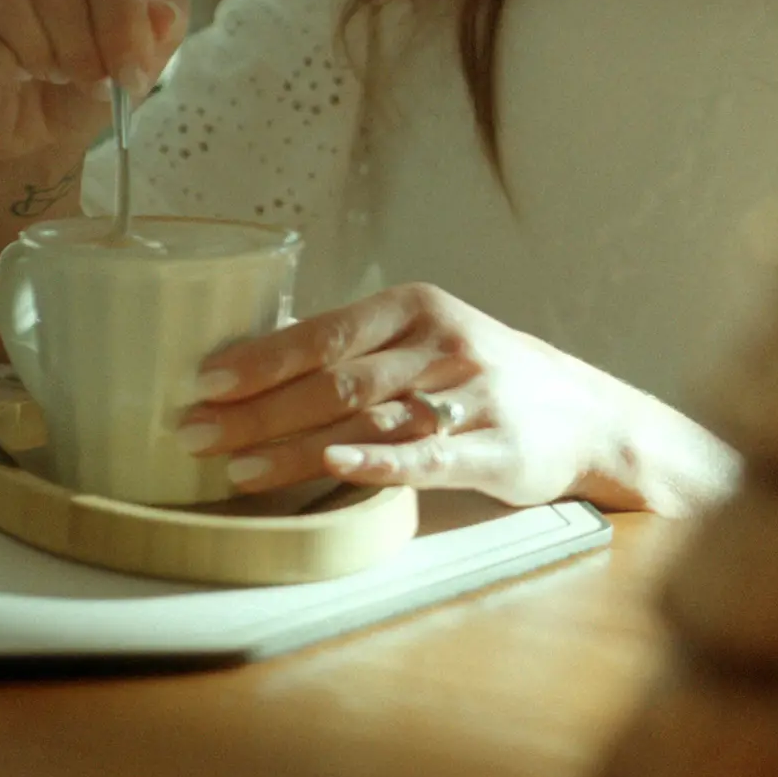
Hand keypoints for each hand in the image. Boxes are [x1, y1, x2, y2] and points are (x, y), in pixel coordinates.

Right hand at [0, 0, 188, 162]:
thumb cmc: (95, 71)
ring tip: (49, 73)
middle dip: (81, 44)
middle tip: (91, 82)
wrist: (39, 125)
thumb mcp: (144, 50)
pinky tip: (10, 77)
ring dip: (34, 47)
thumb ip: (161, 24)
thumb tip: (163, 13)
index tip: (131, 74)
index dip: (123, 21)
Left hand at [176, 283, 654, 510]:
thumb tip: (254, 366)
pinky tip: (336, 468)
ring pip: (369, 422)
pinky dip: (380, 463)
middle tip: (193, 434)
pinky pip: (429, 456)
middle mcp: (442, 344)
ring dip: (295, 447)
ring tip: (236, 468)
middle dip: (257, 410)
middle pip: (336, 381)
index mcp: (416, 308)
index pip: (324, 334)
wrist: (584, 412)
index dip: (259, 360)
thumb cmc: (481, 376)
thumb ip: (358, 350)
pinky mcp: (498, 449)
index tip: (202, 382)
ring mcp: (473, 396)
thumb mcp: (426, 339)